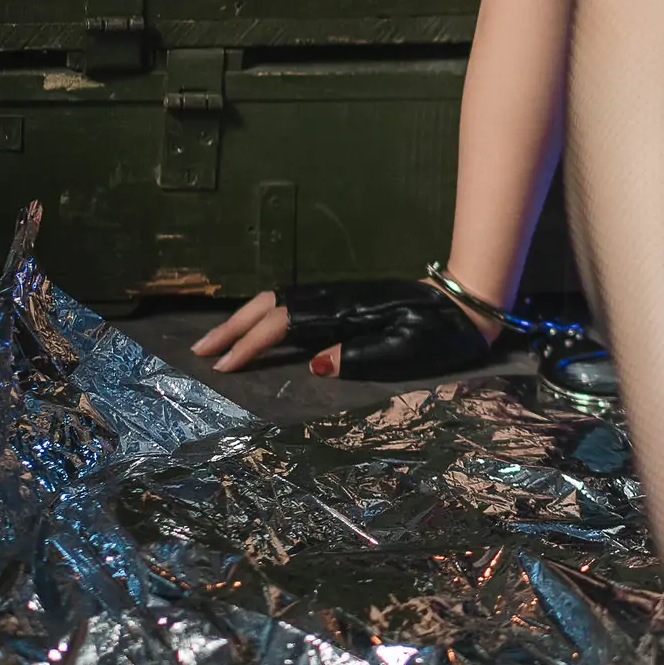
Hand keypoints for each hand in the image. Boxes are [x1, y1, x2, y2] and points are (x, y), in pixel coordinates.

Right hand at [191, 279, 501, 380]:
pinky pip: (294, 304)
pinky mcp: (346, 300)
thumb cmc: (440, 333)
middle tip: (197, 352)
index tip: (220, 368)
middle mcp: (335, 298)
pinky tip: (257, 329)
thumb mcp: (406, 350)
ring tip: (216, 342)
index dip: (250, 345)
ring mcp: (339, 296)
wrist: (467, 304)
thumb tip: (315, 363)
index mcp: (344, 311)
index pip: (284, 325)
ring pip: (279, 302)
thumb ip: (360, 354)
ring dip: (244, 320)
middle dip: (232, 328)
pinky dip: (266, 315)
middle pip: (271, 306)